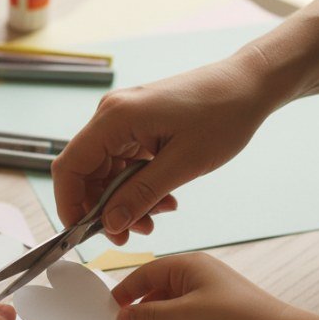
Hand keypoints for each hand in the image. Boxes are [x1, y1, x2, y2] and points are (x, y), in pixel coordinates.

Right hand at [51, 49, 282, 245]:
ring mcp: (124, 120)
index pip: (70, 167)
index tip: (84, 233)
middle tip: (129, 234)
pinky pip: (123, 164)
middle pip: (85, 172)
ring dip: (124, 201)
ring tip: (155, 218)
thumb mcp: (182, 165)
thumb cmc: (222, 115)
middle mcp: (112, 115)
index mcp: (115, 118)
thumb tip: (110, 223)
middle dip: (103, 208)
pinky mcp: (137, 126)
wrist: (248, 86)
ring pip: (105, 173)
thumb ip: (141, 195)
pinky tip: (162, 200)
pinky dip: (136, 186)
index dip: (70, 204)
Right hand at [113, 253, 292, 319]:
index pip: (148, 272)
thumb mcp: (183, 315)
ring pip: (171, 313)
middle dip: (142, 314)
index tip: (110, 310)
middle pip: (158, 293)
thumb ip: (148, 317)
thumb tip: (120, 318)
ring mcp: (208, 301)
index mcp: (190, 266)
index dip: (127, 290)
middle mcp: (198, 279)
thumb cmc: (230, 317)